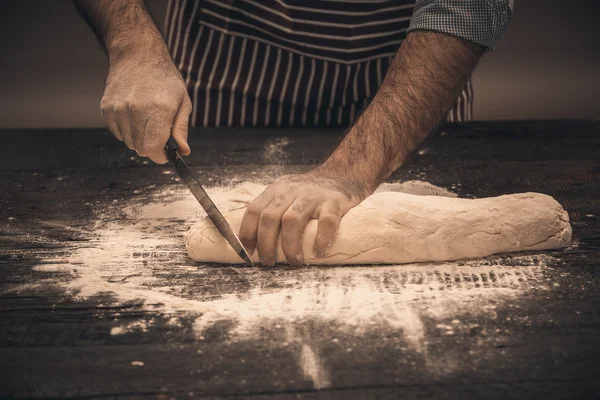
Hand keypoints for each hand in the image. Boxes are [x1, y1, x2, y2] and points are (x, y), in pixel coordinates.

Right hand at [100, 52, 191, 162]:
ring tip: (146, 118)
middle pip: (140, 148)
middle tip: (158, 131)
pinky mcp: (106, 108)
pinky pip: (118, 133)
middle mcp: (135, 110)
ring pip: (129, 142)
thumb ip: (180, 129)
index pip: (152, 148)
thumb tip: (183, 151)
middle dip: (152, 146)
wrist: (137, 54)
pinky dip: (127, 130)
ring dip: (139, 137)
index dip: (160, 155)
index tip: (165, 153)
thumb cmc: (164, 78)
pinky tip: (134, 114)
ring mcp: (118, 109)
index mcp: (158, 110)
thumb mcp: (182, 102)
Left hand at [238, 171, 369, 265]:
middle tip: (269, 262)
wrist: (342, 176)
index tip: (249, 253)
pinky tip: (319, 253)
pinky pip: (326, 222)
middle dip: (266, 244)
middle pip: (270, 218)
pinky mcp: (334, 202)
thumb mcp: (286, 194)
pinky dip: (321, 239)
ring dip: (289, 245)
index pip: (254, 210)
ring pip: (292, 220)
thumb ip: (272, 211)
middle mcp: (291, 190)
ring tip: (294, 261)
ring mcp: (313, 195)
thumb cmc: (310, 194)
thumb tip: (254, 244)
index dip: (248, 233)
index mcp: (276, 190)